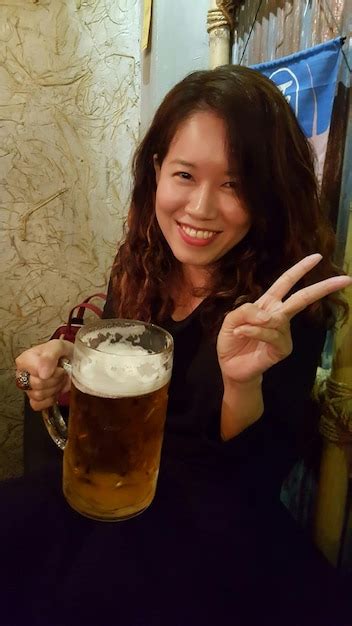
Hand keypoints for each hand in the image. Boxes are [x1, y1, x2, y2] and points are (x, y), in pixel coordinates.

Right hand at [15, 339, 73, 410]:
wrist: (71, 360)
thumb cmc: (62, 353)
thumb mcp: (59, 346)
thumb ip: (49, 356)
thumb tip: (42, 374)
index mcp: (24, 360)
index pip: (36, 373)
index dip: (52, 372)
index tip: (59, 366)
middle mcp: (22, 375)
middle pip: (37, 385)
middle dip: (55, 379)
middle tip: (62, 372)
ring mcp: (27, 388)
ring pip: (39, 395)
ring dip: (55, 388)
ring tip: (60, 379)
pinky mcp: (34, 399)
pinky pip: (38, 405)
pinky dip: (50, 399)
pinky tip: (56, 390)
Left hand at [217, 254, 351, 384]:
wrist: (231, 367)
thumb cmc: (232, 341)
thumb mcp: (232, 319)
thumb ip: (245, 310)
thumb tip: (267, 316)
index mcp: (269, 303)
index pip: (286, 282)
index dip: (300, 269)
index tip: (317, 257)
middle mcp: (280, 316)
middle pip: (303, 298)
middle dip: (323, 287)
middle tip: (345, 279)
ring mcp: (284, 333)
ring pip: (275, 319)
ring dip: (253, 323)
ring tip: (239, 330)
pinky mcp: (283, 348)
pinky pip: (270, 333)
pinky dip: (253, 331)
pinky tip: (242, 334)